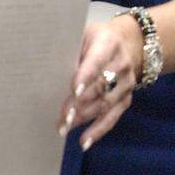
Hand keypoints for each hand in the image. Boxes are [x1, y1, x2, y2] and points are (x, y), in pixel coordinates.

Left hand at [57, 18, 141, 150]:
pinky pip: (112, 117)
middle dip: (80, 103)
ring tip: (64, 128)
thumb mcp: (83, 32)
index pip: (97, 62)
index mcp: (108, 44)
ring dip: (84, 118)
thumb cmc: (96, 37)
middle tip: (61, 115)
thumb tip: (43, 63)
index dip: (86, 76)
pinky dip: (98, 131)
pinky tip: (84, 141)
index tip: (74, 90)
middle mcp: (121, 65)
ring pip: (104, 105)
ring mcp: (126, 84)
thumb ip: (69, 46)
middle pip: (99, 87)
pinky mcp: (126, 99)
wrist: (130, 42)